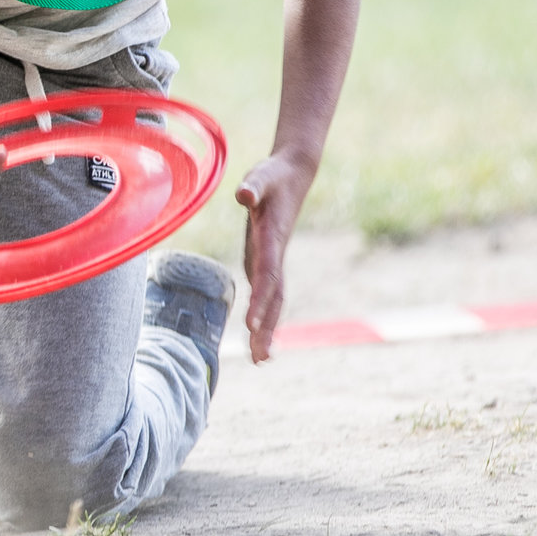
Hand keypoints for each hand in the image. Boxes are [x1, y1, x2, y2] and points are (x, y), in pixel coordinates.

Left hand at [235, 151, 317, 363]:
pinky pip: (266, 293)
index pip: (267, 274)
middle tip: (259, 358)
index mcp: (272, 239)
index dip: (261, 299)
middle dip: (267, 327)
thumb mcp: (261, 176)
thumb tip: (244, 194)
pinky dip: (263, 314)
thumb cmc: (272, 175)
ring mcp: (270, 259)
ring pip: (273, 300)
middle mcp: (273, 254)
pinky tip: (255, 336)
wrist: (292, 175)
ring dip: (268, 329)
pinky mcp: (265, 259)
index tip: (253, 324)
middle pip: (274, 297)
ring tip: (260, 360)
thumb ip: (253, 185)